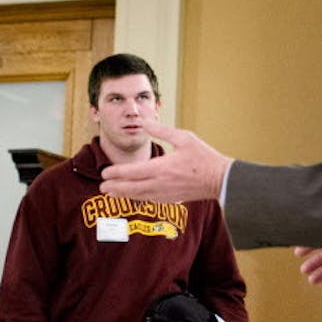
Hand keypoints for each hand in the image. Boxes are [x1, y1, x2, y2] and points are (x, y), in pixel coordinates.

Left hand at [99, 123, 229, 202]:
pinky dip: (136, 198)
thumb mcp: (183, 137)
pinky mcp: (171, 199)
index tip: (105, 173)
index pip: (132, 172)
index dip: (116, 173)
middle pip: (131, 188)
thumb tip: (143, 121)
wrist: (220, 179)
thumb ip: (161, 130)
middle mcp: (160, 183)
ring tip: (110, 193)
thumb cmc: (203, 157)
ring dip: (122, 195)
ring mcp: (165, 194)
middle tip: (101, 187)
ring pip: (138, 196)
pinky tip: (131, 196)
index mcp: (162, 167)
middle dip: (114, 187)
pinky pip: (148, 200)